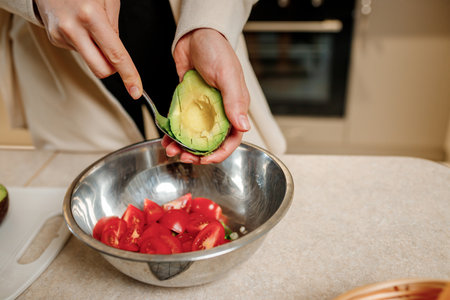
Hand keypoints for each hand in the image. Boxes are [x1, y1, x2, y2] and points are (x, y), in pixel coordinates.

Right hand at [34, 0, 141, 98]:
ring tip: (89, 25)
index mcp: (90, 16)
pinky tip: (79, 26)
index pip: (116, 55)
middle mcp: (73, 28)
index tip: (136, 91)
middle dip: (113, 68)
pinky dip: (84, 43)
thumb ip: (114, 29)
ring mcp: (60, 35)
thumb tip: (116, 56)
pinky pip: (79, 50)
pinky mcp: (54, 38)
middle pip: (101, 69)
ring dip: (96, 50)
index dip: (129, 75)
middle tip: (115, 54)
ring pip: (90, 60)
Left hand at [163, 28, 250, 163]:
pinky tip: (166, 138)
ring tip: (171, 150)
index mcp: (235, 107)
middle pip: (211, 141)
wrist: (195, 35)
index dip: (220, 153)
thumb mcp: (227, 76)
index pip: (232, 138)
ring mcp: (203, 109)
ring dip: (183, 146)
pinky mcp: (188, 104)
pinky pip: (182, 124)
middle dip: (198, 154)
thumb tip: (243, 126)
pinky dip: (174, 133)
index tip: (206, 161)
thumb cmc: (216, 51)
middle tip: (184, 157)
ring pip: (194, 135)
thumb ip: (234, 102)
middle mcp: (220, 111)